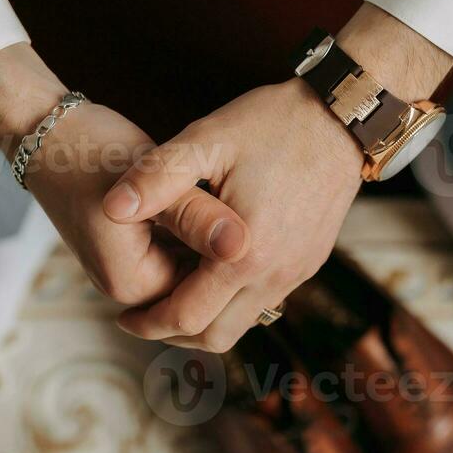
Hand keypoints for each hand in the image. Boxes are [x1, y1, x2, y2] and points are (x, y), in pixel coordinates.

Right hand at [0, 45, 249, 306]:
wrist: (47, 133)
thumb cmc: (94, 149)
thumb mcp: (156, 180)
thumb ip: (198, 216)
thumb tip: (243, 245)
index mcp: (131, 283)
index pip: (207, 292)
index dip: (236, 257)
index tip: (262, 215)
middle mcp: (125, 288)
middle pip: (199, 284)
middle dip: (225, 252)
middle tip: (259, 206)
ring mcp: (125, 271)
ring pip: (190, 266)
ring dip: (211, 240)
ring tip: (240, 198)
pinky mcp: (129, 252)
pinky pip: (177, 251)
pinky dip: (194, 231)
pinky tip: (215, 197)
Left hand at [104, 3, 452, 351]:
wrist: (343, 116)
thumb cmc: (272, 122)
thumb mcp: (205, 139)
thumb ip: (155, 177)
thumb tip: (110, 209)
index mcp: (244, 253)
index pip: (186, 318)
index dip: (147, 323)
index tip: (122, 316)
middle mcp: (276, 274)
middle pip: (216, 337)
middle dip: (173, 334)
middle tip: (143, 315)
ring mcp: (298, 271)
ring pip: (243, 324)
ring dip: (205, 319)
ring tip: (173, 291)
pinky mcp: (310, 261)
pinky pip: (265, 300)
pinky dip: (232, 300)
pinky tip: (211, 269)